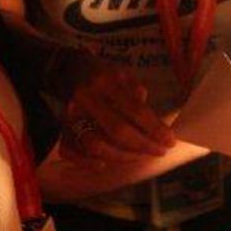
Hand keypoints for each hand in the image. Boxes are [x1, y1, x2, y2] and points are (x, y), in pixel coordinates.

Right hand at [60, 60, 174, 166]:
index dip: (154, 129)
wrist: (65, 66)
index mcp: (106, 81)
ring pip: (95, 144)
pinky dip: (86, 162)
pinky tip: (104, 164)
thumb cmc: (102, 73)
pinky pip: (69, 149)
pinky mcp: (60, 124)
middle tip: (159, 152)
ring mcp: (70, 113)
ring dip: (121, 157)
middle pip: (117, 131)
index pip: (135, 110)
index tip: (169, 141)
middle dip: (142, 146)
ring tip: (139, 156)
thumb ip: (137, 95)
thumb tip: (155, 124)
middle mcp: (88, 97)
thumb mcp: (123, 74)